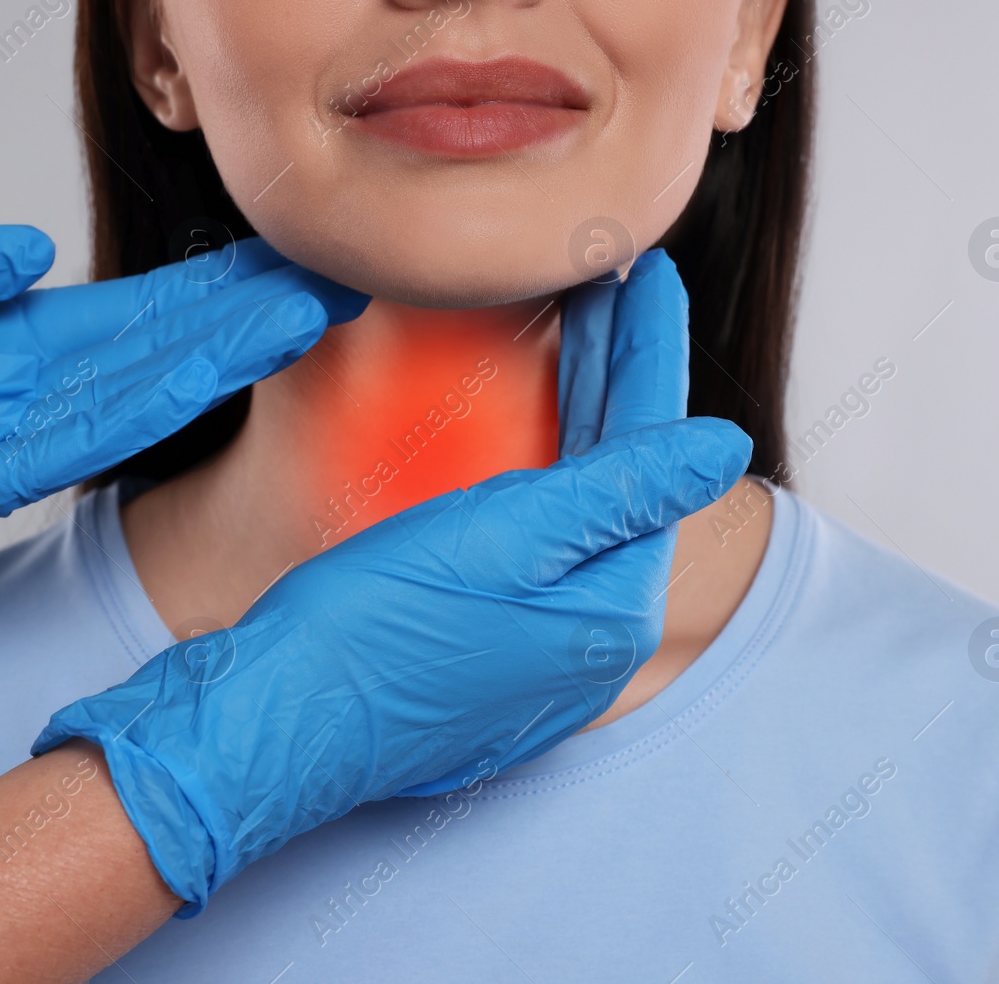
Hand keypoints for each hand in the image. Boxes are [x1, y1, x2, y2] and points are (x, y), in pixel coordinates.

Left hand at [0, 219, 365, 652]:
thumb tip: (28, 254)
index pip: (110, 317)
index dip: (191, 293)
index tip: (264, 267)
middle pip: (140, 356)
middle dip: (231, 324)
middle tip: (319, 287)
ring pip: (122, 399)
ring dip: (208, 363)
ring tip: (290, 319)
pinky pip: (59, 442)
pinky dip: (133, 408)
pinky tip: (194, 375)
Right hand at [34, 249, 743, 914]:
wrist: (271, 726)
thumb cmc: (371, 628)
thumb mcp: (503, 539)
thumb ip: (621, 490)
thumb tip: (727, 444)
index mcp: (609, 611)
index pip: (653, 453)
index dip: (651, 353)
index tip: (653, 272)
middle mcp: (589, 643)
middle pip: (622, 481)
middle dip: (617, 378)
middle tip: (611, 287)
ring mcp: (541, 659)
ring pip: (582, 513)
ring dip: (585, 422)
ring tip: (579, 338)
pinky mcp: (490, 660)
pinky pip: (541, 549)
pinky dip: (543, 477)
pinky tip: (525, 438)